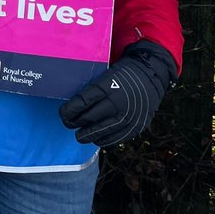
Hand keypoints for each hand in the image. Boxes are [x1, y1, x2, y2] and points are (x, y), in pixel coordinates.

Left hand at [59, 40, 174, 146]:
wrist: (152, 74)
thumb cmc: (123, 73)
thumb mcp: (105, 73)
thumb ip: (92, 89)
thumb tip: (73, 104)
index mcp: (108, 85)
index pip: (82, 101)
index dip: (69, 110)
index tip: (62, 114)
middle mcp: (118, 102)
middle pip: (90, 118)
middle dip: (75, 123)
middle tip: (68, 124)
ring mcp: (129, 116)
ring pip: (102, 131)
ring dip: (88, 135)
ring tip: (80, 136)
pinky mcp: (138, 125)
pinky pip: (117, 137)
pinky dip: (104, 140)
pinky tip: (97, 139)